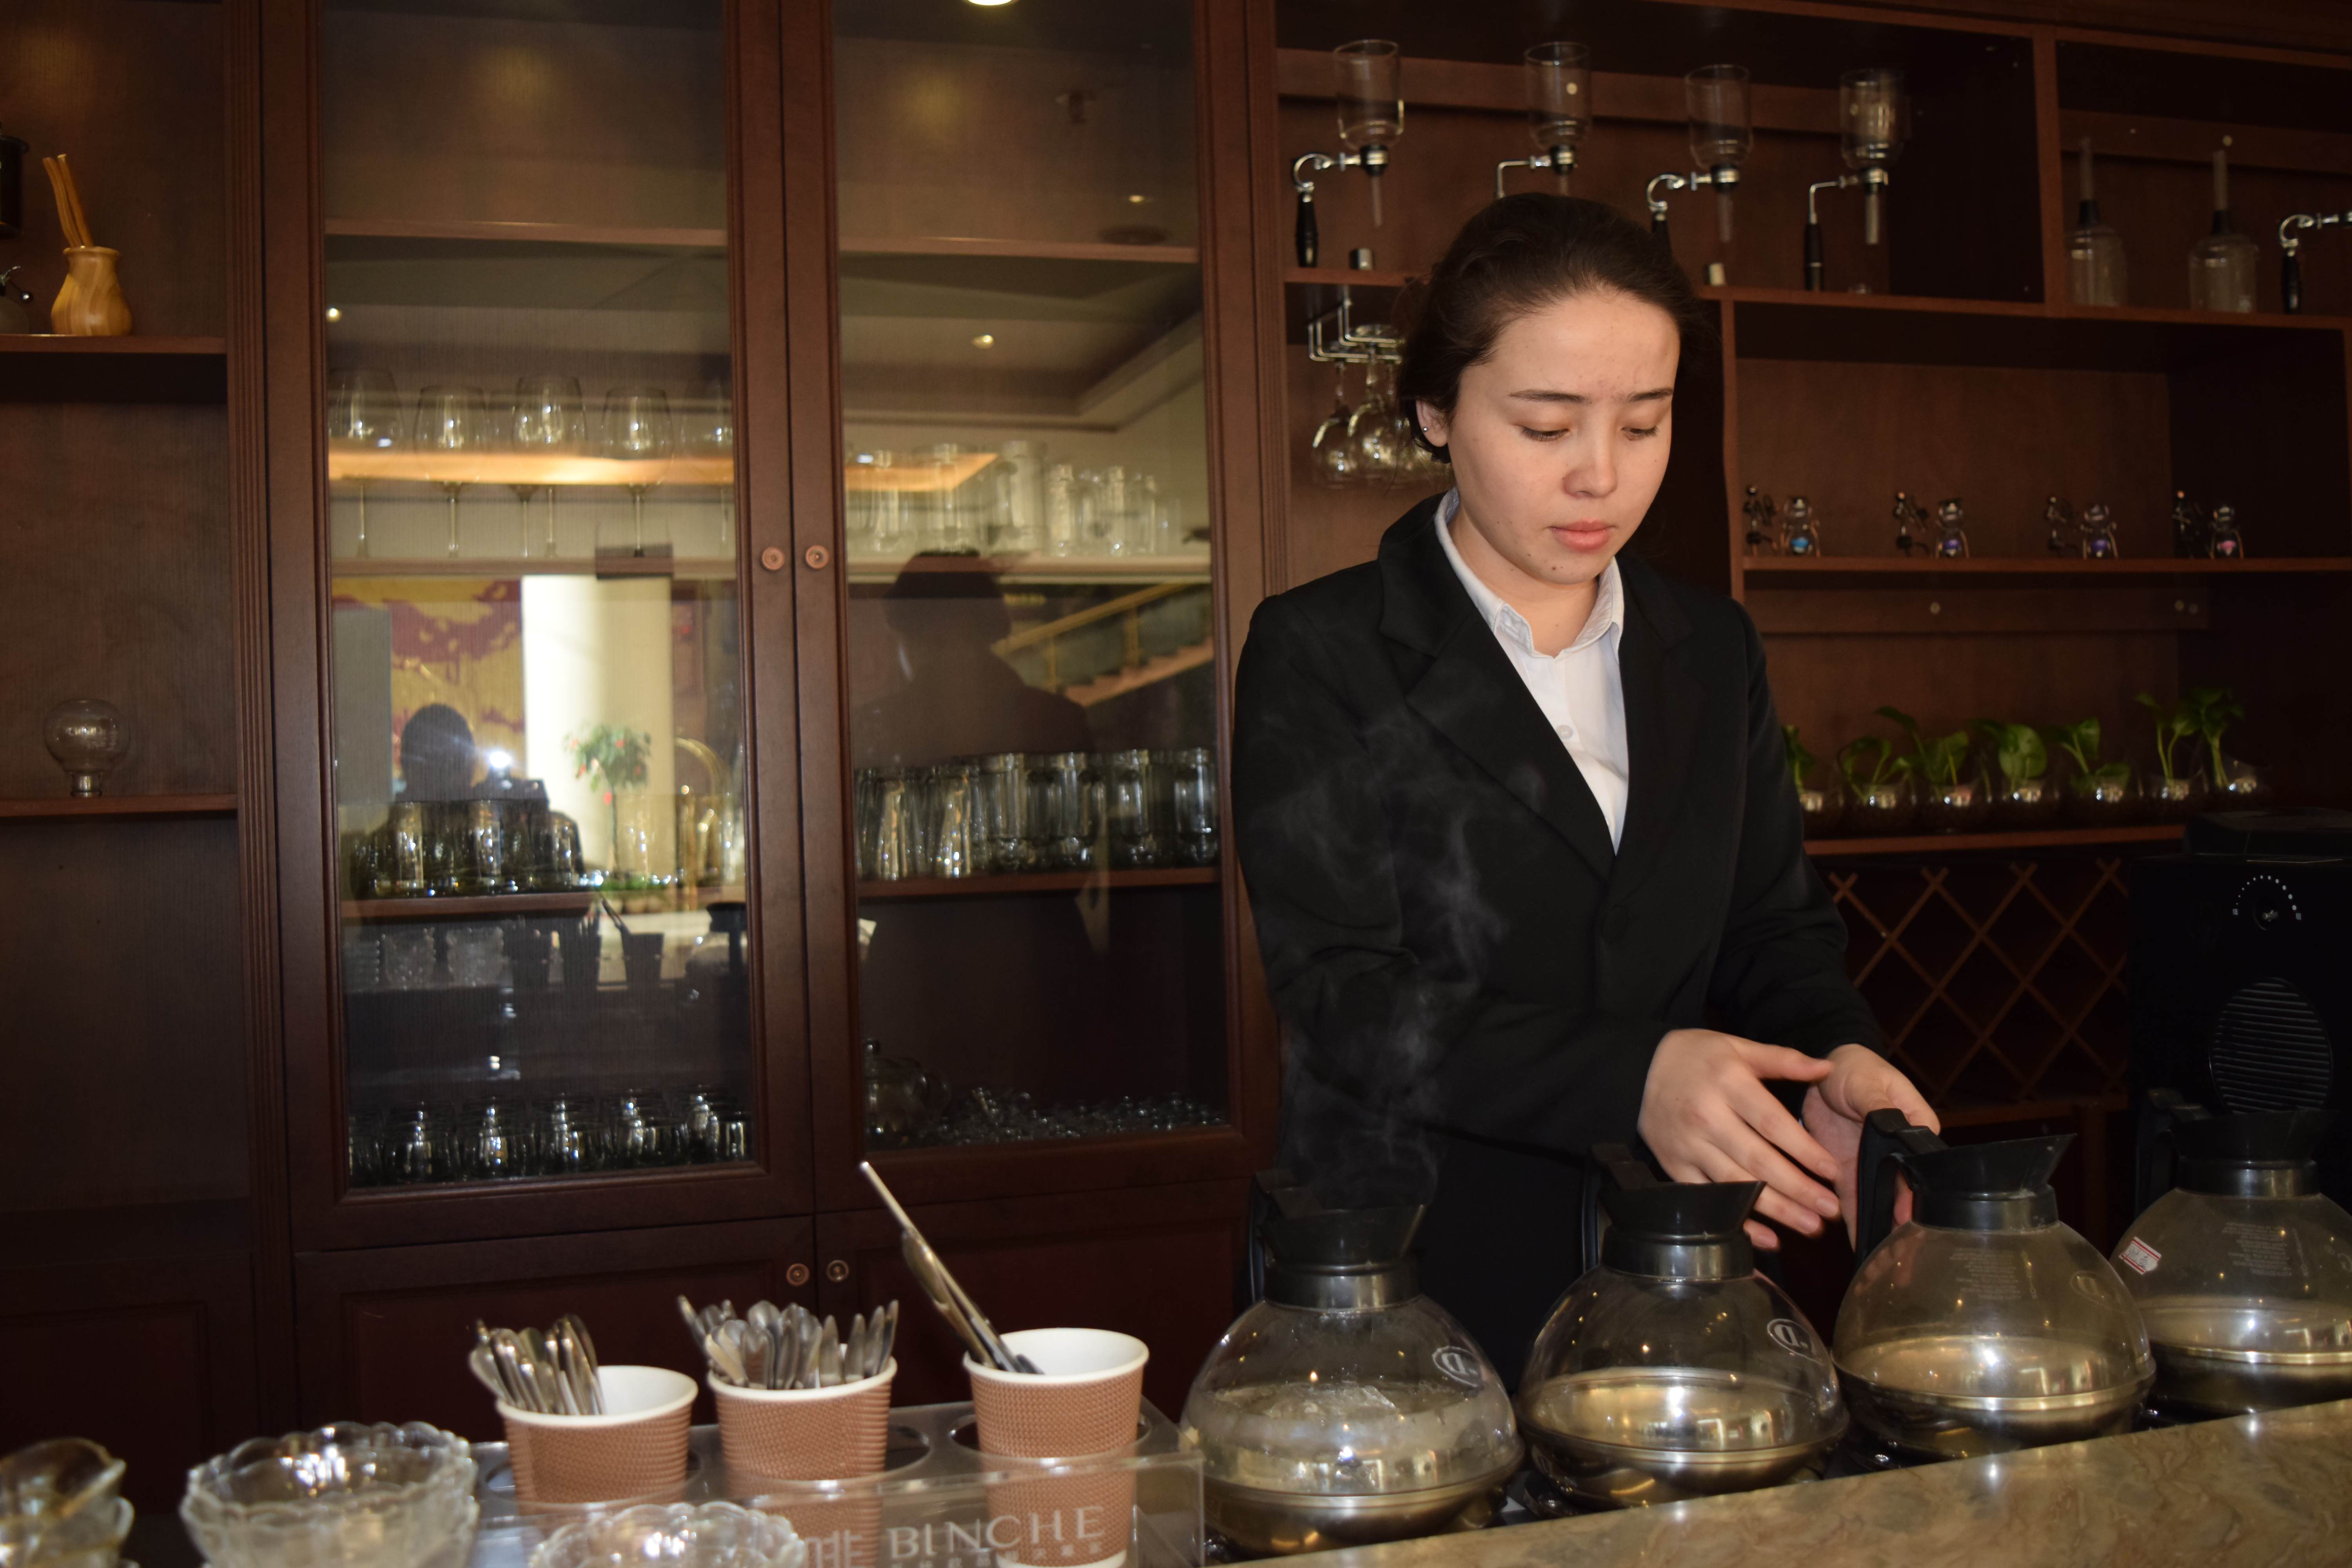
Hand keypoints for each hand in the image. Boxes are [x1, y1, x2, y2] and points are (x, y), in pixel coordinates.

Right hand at [1637, 1029, 1843, 1250]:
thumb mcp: (1739, 1047)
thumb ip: (1783, 1059)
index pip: (1771, 1122)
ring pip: (1735, 1184)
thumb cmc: (1698, 1057)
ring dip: (1776, 1210)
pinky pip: (1708, 1199)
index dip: (1803, 1149)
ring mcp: (1688, 1145)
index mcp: (1727, 1083)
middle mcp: (1706, 1116)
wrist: (1638, 1068)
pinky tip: (1767, 1238)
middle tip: (1829, 1209)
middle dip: (1797, 1189)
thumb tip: (1827, 1069)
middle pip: (1757, 1160)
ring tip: (1810, 1226)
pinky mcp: (1675, 1166)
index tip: (1832, 1171)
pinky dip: (1737, 1221)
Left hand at [1801, 1044, 1940, 1244]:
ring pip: (1877, 1201)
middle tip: (1899, 1256)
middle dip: (1900, 1223)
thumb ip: (1878, 1104)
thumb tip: (1893, 1121)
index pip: (1920, 1168)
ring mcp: (1870, 1163)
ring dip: (1877, 1228)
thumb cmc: (1856, 1070)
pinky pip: (1850, 1199)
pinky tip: (1854, 1244)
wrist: (1823, 1072)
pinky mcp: (1845, 1169)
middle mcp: (1896, 1153)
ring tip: (1880, 1260)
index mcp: (1913, 1128)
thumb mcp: (1868, 1082)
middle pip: (1901, 1191)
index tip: (1911, 1220)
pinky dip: (1852, 1220)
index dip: (1914, 1195)